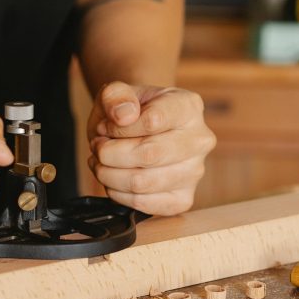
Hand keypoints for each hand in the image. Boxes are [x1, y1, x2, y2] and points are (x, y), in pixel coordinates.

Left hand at [87, 81, 214, 215]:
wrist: (139, 130)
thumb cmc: (131, 111)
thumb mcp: (117, 93)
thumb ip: (116, 96)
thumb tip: (124, 116)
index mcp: (188, 106)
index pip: (153, 121)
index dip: (118, 128)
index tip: (106, 126)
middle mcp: (199, 140)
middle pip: (149, 155)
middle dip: (110, 153)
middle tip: (98, 147)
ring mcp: (195, 172)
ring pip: (142, 183)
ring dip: (109, 174)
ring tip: (102, 162)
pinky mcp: (183, 198)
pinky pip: (144, 204)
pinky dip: (118, 194)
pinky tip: (114, 179)